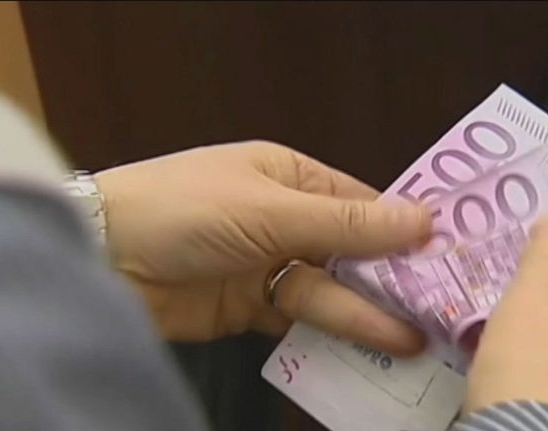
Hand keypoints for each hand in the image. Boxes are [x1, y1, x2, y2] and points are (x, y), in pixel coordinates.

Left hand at [94, 141, 429, 355]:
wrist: (100, 259)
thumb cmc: (186, 211)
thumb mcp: (270, 211)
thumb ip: (346, 223)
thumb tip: (424, 219)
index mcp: (289, 176)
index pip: (359, 202)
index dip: (401, 229)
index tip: (447, 258)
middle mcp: (283, 218)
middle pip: (348, 251)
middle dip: (390, 279)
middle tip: (441, 309)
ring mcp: (266, 265)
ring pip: (328, 291)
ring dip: (365, 314)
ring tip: (413, 341)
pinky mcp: (250, 308)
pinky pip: (299, 321)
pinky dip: (328, 336)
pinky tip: (365, 351)